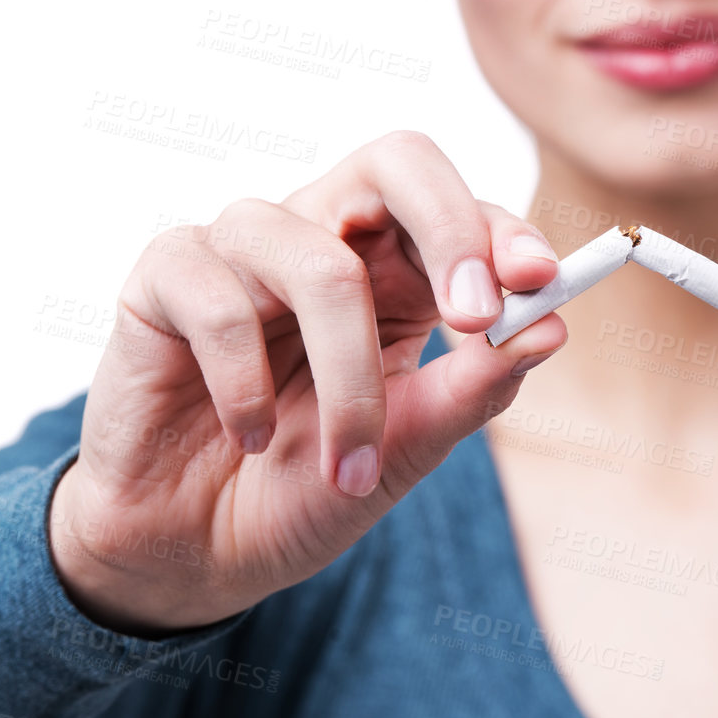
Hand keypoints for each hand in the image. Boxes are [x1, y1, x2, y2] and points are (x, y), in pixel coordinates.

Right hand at [50, 131, 568, 634]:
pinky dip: (246, 385)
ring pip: (319, 263)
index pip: (460, 209)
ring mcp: (243, 249)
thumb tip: (551, 326)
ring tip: (347, 467)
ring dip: (347, 378)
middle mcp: (325, 237)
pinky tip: (251, 437)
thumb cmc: (305, 490)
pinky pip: (219, 298)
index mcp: (396, 270)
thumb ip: (474, 389)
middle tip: (473, 314)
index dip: (501, 231)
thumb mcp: (407, 451)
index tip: (540, 279)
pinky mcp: (166, 276)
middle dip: (449, 229)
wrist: (194, 555)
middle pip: (396, 162)